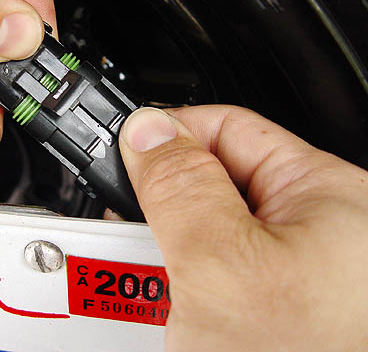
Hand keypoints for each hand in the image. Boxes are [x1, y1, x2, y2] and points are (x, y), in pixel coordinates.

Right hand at [119, 106, 367, 350]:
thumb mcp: (221, 270)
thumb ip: (179, 188)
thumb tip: (148, 130)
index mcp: (323, 195)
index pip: (226, 129)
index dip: (167, 136)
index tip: (120, 155)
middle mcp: (316, 230)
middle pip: (210, 187)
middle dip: (159, 212)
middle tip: (128, 241)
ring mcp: (294, 274)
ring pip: (204, 238)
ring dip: (165, 260)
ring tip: (151, 292)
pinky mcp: (274, 309)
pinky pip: (212, 279)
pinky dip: (181, 293)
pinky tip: (170, 314)